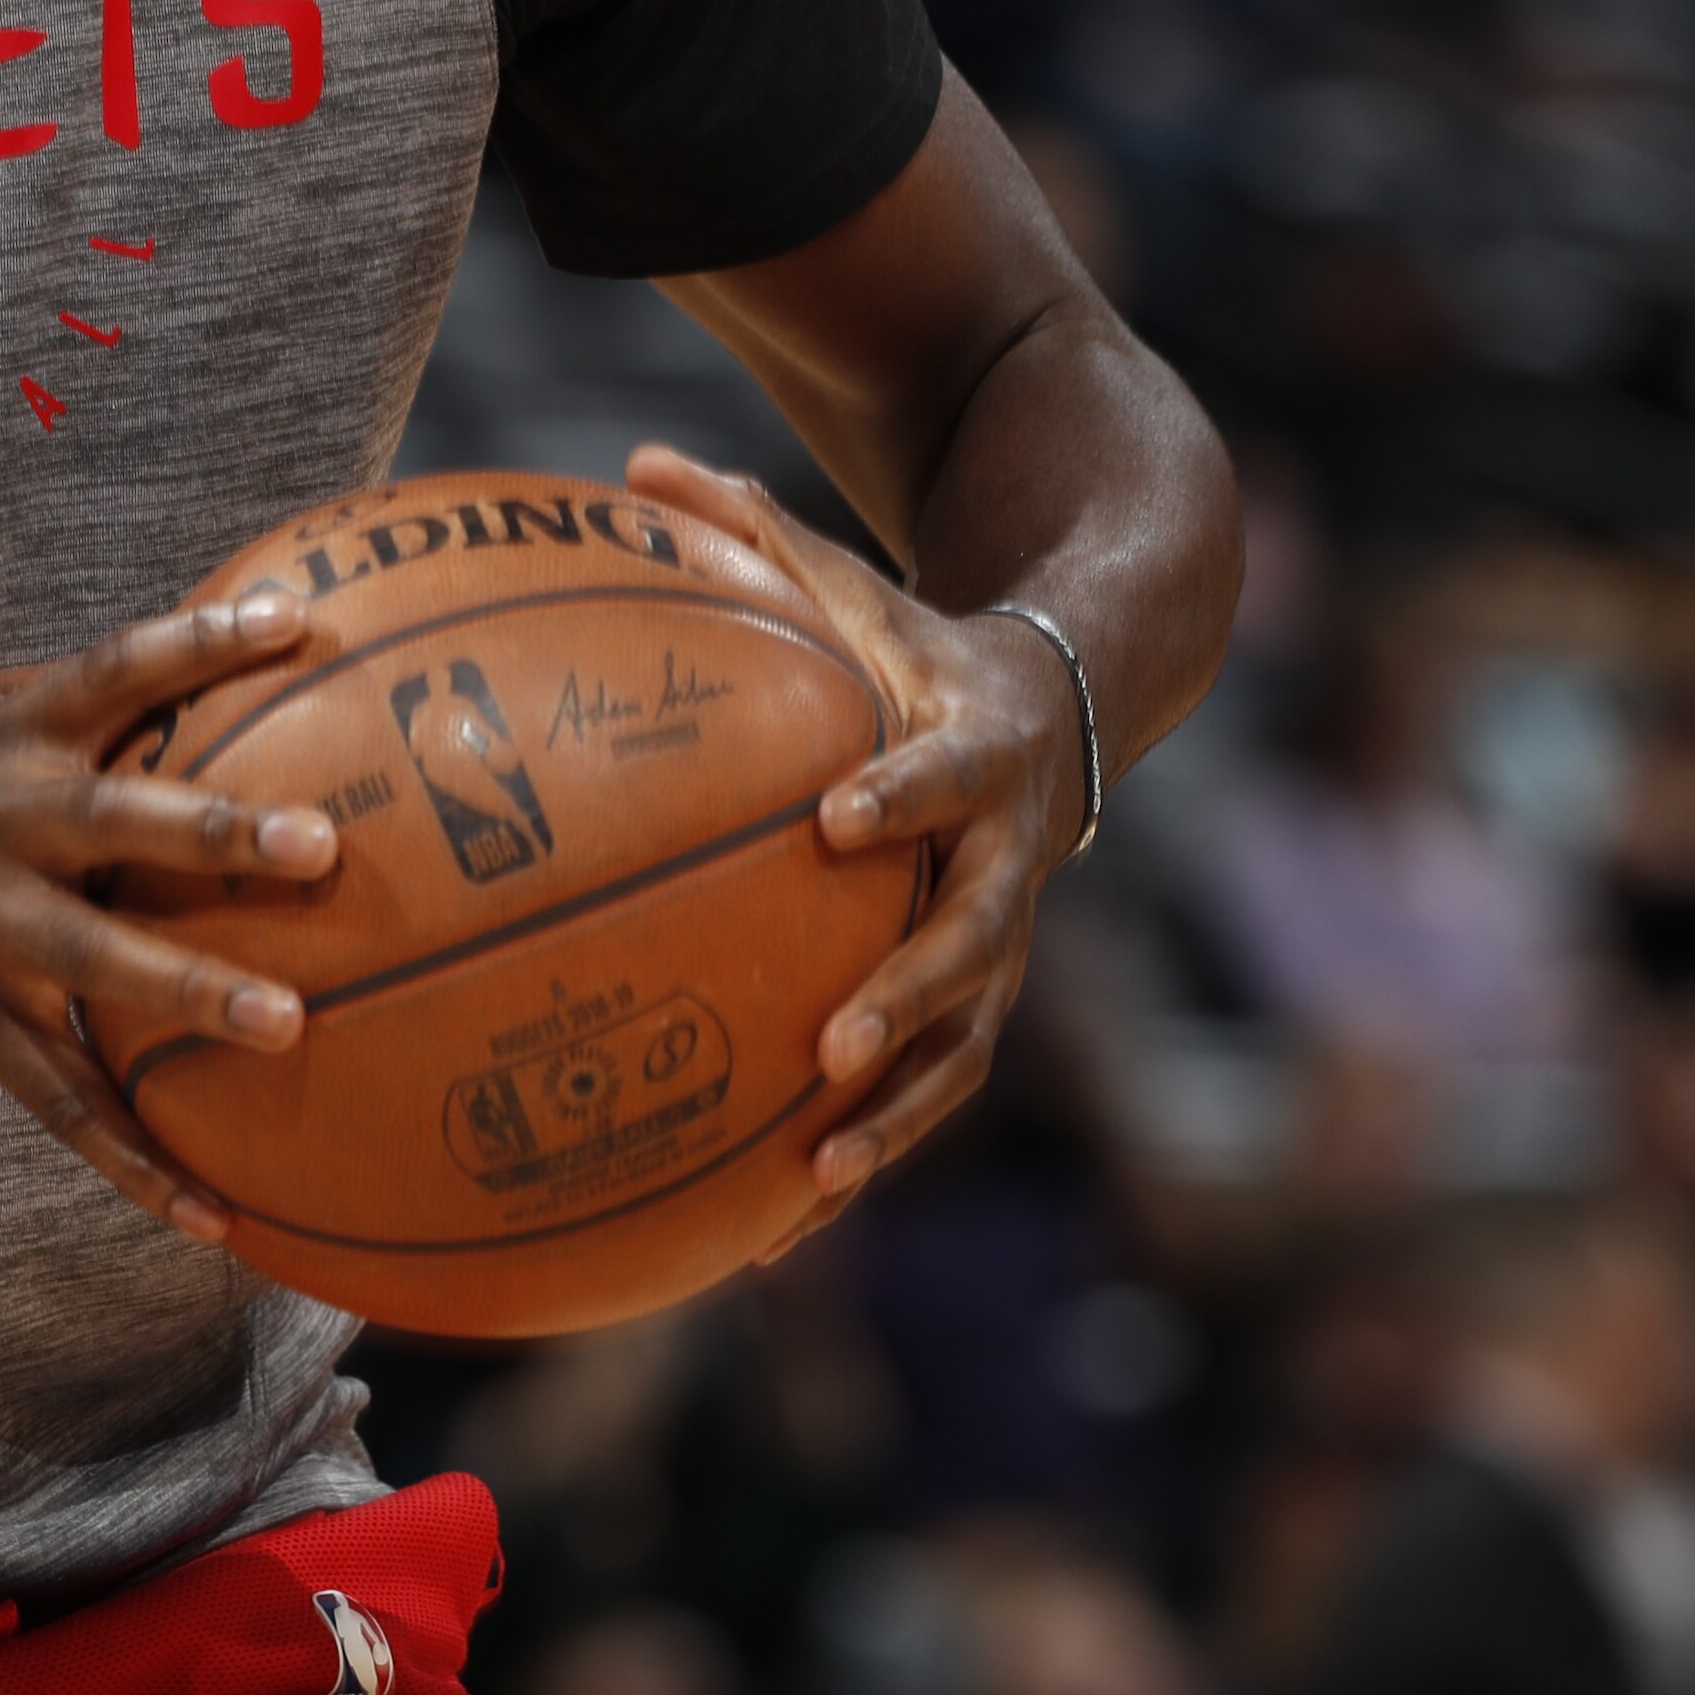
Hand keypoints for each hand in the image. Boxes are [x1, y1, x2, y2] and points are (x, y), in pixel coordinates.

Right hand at [0, 596, 342, 1241]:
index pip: (115, 668)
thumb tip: (145, 681)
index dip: (205, 638)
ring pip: (99, 961)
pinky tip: (209, 1211)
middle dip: (222, 830)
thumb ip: (30, 710)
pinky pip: (57, 1099)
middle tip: (322, 843)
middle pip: (123, 815)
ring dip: (196, 994)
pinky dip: (134, 1160)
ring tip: (290, 1024)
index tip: (296, 618)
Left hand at [621, 445, 1087, 1259]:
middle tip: (835, 1041)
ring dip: (896, 1115)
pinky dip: (866, 1153)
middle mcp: (1005, 859)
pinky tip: (774, 1229)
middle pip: (974, 940)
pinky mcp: (981, 1003)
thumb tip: (635, 465)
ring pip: (964, 1045)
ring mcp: (1001, 944)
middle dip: (912, 994)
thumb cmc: (916, 647)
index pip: (944, 774)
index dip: (901, 797)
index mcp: (973, 749)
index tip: (839, 823)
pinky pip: (930, 1093)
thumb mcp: (855, 584)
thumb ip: (754, 532)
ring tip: (817, 1180)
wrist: (1059, 712)